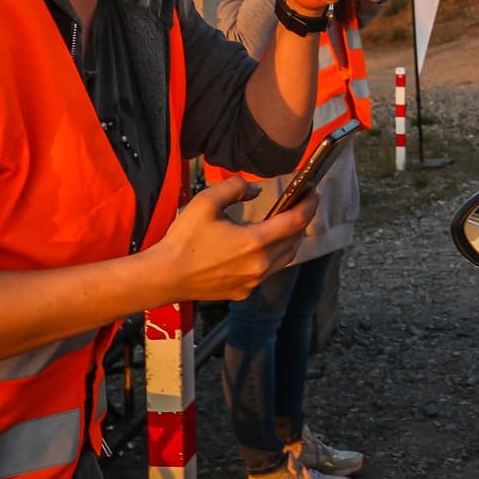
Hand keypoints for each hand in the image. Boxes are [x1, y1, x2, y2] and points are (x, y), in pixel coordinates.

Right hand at [153, 176, 316, 302]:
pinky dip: (275, 255)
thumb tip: (255, 189)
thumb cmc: (183, 239)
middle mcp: (260, 264)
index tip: (313, 191)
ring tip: (287, 222)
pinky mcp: (244, 292)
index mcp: (254, 241)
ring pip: (285, 258)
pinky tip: (265, 245)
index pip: (296, 221)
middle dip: (302, 219)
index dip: (309, 204)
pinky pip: (269, 271)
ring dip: (291, 239)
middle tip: (301, 202)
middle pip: (295, 240)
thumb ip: (235, 187)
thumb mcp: (206, 202)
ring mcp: (254, 282)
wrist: (165, 277)